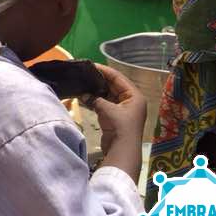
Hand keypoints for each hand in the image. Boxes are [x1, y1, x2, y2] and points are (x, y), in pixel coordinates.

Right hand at [91, 64, 146, 181]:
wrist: (122, 149)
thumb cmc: (120, 126)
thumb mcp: (107, 109)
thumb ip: (95, 98)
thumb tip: (83, 93)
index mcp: (134, 96)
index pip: (118, 78)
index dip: (104, 71)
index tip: (90, 65)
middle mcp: (130, 100)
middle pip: (113, 85)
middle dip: (98, 81)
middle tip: (83, 74)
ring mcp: (122, 109)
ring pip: (108, 95)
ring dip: (96, 91)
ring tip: (82, 83)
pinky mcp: (115, 117)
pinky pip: (104, 103)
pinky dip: (95, 100)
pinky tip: (83, 97)